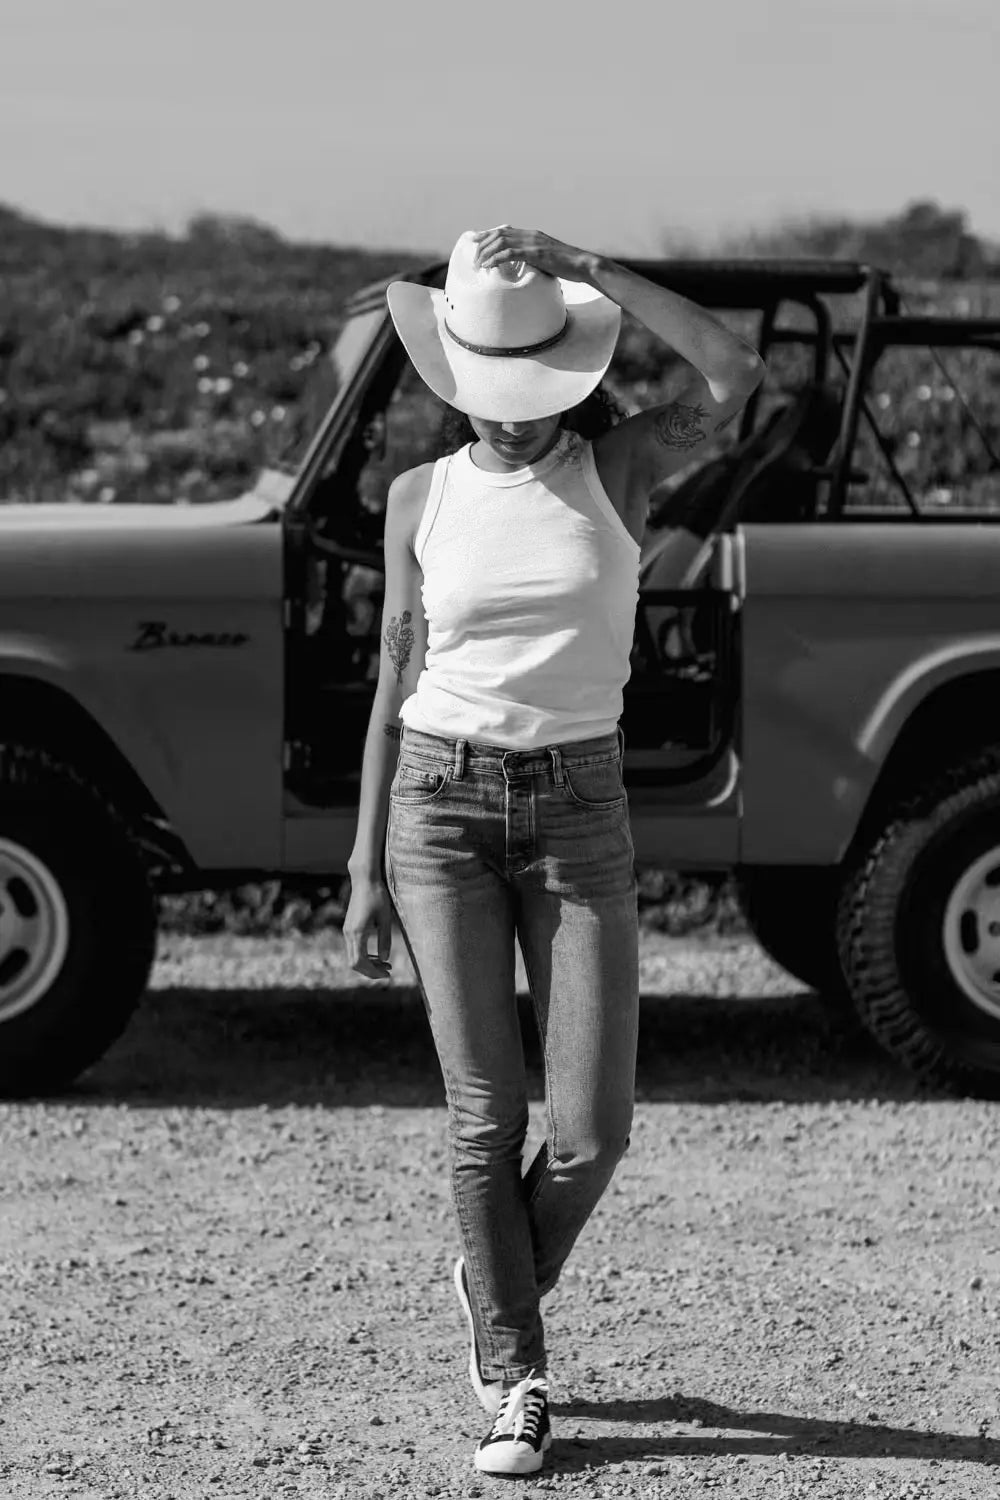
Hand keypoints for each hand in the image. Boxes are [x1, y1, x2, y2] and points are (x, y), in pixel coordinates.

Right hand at [343, 875, 393, 980]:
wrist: (364, 879)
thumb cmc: (378, 895)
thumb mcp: (385, 918)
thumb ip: (385, 940)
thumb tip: (385, 959)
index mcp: (357, 932)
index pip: (360, 962)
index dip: (373, 972)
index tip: (388, 974)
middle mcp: (348, 933)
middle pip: (354, 963)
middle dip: (371, 971)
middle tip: (388, 972)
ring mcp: (347, 930)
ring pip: (353, 956)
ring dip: (368, 964)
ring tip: (386, 965)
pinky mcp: (349, 927)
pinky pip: (354, 948)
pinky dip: (364, 955)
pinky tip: (377, 955)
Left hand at [471, 225, 596, 284]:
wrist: (582, 264)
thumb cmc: (567, 266)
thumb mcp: (548, 259)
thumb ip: (535, 259)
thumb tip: (525, 267)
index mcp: (532, 235)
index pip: (504, 230)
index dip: (487, 235)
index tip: (476, 243)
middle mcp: (530, 235)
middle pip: (498, 234)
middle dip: (483, 245)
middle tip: (474, 259)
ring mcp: (532, 242)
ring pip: (501, 242)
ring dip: (486, 253)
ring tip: (478, 264)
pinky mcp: (535, 253)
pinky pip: (509, 253)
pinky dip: (495, 258)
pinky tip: (488, 266)